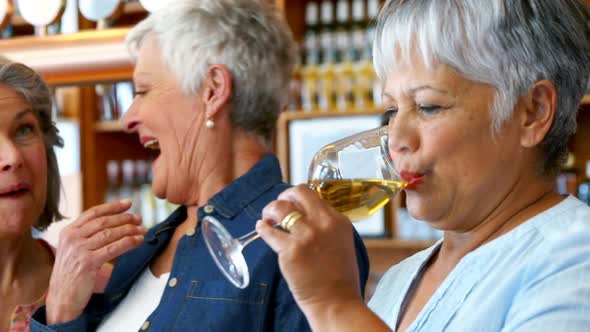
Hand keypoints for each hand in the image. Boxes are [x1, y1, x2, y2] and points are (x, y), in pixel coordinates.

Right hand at [46, 199, 145, 323]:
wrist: (62, 298)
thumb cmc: (72, 274)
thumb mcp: (74, 249)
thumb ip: (87, 235)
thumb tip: (114, 222)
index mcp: (68, 232)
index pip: (93, 213)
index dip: (112, 207)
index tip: (128, 203)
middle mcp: (72, 238)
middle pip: (104, 221)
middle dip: (124, 218)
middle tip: (139, 218)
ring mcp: (79, 250)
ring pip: (110, 233)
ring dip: (129, 230)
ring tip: (142, 229)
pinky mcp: (88, 262)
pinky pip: (113, 248)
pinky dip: (128, 242)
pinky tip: (138, 241)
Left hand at [256, 185, 362, 315]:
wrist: (336, 302)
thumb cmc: (339, 277)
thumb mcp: (342, 242)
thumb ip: (327, 226)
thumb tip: (306, 215)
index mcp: (338, 220)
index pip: (313, 195)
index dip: (298, 199)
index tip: (291, 205)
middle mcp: (323, 223)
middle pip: (298, 192)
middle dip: (284, 196)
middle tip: (278, 207)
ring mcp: (306, 236)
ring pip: (280, 207)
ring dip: (270, 210)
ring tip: (268, 219)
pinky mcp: (290, 251)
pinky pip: (269, 232)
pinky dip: (262, 228)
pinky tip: (261, 228)